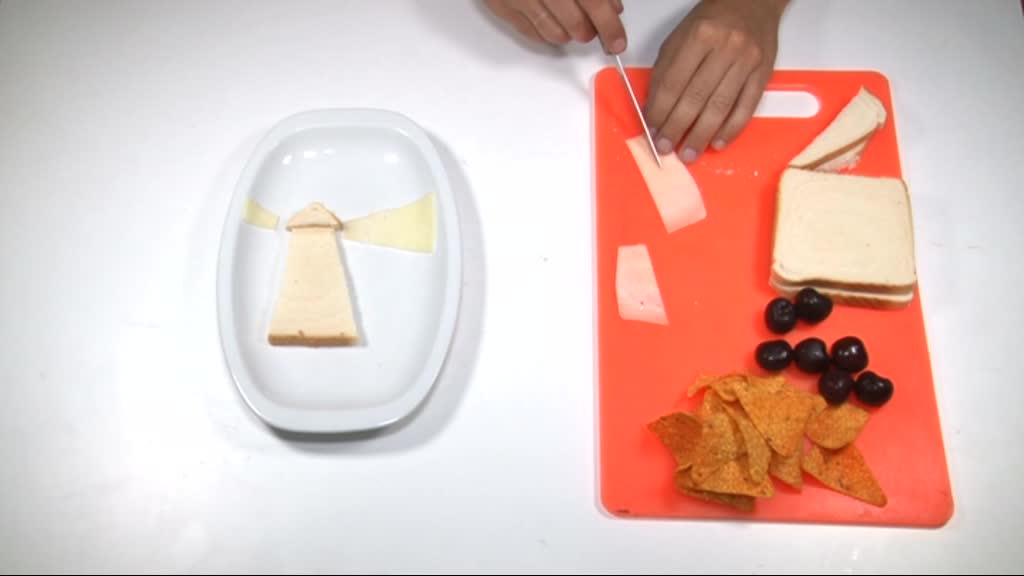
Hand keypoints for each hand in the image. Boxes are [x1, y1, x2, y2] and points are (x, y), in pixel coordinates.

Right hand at [483, 0, 626, 53]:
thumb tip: (612, 6)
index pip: (594, 2)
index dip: (609, 26)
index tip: (617, 42)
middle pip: (574, 23)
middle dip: (587, 31)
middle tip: (591, 30)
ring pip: (552, 33)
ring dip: (567, 34)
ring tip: (571, 25)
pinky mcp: (499, 5)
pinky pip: (528, 32)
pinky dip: (545, 33)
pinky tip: (552, 24)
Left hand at [644, 0, 788, 162]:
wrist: (753, 2)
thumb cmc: (711, 21)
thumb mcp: (680, 37)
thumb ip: (666, 71)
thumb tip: (654, 109)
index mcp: (698, 37)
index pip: (674, 83)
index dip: (660, 111)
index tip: (651, 130)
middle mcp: (725, 48)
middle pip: (696, 98)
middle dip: (677, 128)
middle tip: (666, 149)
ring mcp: (747, 62)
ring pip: (721, 106)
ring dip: (702, 135)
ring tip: (689, 154)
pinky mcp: (763, 73)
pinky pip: (747, 107)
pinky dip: (732, 129)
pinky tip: (718, 143)